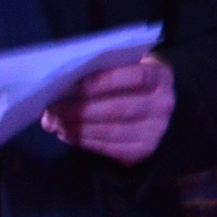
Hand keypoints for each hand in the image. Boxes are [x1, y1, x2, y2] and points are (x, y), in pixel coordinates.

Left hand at [42, 54, 174, 164]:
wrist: (148, 104)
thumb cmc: (125, 79)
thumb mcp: (121, 66)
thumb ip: (97, 71)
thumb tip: (61, 87)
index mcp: (160, 76)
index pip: (137, 77)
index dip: (106, 81)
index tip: (77, 86)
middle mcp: (163, 104)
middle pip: (120, 109)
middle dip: (82, 110)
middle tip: (53, 109)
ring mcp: (156, 130)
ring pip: (112, 132)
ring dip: (78, 129)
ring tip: (55, 123)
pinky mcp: (144, 150)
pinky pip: (110, 149)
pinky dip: (84, 142)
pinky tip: (68, 134)